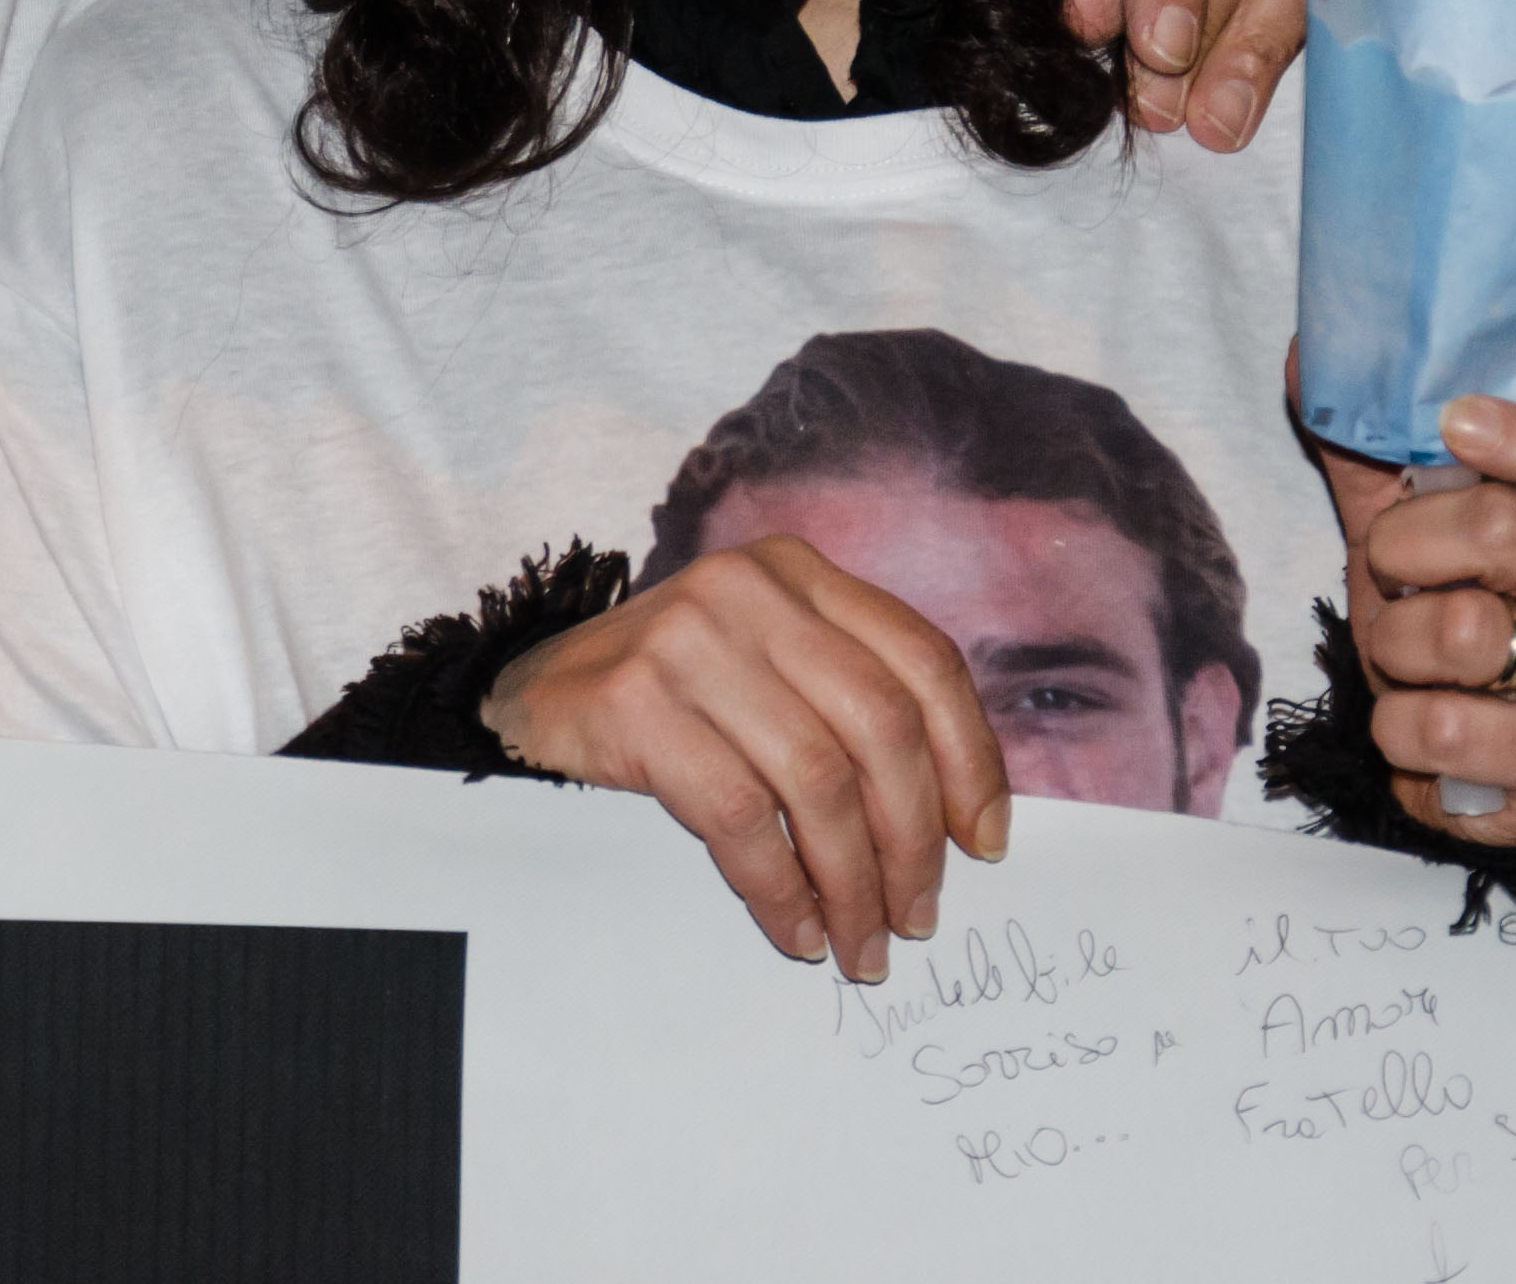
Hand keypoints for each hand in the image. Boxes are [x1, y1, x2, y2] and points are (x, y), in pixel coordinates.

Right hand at [479, 538, 1008, 980]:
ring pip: (818, 779)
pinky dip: (780, 888)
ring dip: (852, 882)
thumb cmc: (674, 701)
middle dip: (914, 840)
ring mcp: (689, 640)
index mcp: (799, 572)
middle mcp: (750, 589)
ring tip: (862, 942)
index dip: (971, 760)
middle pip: (881, 725)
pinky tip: (795, 929)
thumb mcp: (768, 669)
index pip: (924, 660)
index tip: (985, 844)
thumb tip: (956, 821)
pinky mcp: (636, 703)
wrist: (529, 701)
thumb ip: (848, 706)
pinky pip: (740, 817)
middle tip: (918, 918)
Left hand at [1308, 394, 1515, 844]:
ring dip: (1394, 643)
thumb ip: (1372, 449)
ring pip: (1465, 630)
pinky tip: (1415, 721)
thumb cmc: (1447, 615)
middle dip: (1404, 545)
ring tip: (1406, 658)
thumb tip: (1309, 359)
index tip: (1454, 420)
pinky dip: (1397, 724)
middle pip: (1505, 530)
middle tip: (1390, 572)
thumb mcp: (1413, 527)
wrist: (1478, 760)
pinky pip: (1446, 727)